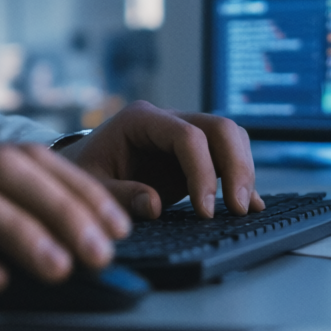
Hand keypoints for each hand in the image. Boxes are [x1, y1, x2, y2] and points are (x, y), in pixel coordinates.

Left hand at [60, 101, 261, 219]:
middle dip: (237, 167)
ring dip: (242, 171)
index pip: (187, 136)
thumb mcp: (90, 186)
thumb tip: (155, 205)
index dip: (203, 172)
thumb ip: (118, 195)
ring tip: (242, 210)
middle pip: (220, 128)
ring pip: (230, 137)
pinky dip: (239, 178)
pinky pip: (227, 156)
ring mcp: (184, 133)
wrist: (80, 165)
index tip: (205, 211)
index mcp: (140, 120)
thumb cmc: (82, 172)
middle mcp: (168, 119)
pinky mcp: (194, 153)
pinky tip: (249, 204)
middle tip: (238, 208)